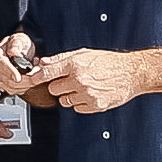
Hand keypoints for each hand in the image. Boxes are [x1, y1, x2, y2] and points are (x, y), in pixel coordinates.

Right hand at [0, 33, 39, 92]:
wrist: (21, 51)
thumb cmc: (20, 44)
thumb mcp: (20, 39)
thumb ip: (16, 44)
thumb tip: (13, 52)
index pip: (1, 64)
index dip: (10, 72)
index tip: (18, 78)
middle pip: (6, 79)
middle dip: (25, 80)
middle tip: (41, 75)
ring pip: (12, 87)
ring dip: (28, 83)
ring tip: (38, 73)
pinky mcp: (4, 85)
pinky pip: (16, 90)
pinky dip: (26, 86)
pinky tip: (32, 78)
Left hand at [19, 47, 148, 114]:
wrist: (132, 73)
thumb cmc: (109, 61)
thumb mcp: (84, 53)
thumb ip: (61, 59)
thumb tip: (43, 63)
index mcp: (75, 65)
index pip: (47, 74)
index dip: (36, 77)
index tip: (29, 80)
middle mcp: (80, 80)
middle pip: (53, 89)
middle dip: (58, 85)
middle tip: (68, 80)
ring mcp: (87, 94)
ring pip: (64, 101)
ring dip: (69, 95)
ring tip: (82, 86)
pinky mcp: (95, 106)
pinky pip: (77, 108)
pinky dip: (80, 103)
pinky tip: (90, 93)